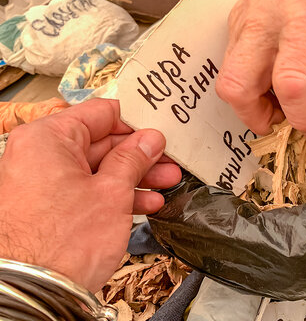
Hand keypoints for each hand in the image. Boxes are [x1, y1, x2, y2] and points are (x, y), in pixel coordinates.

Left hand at [0, 99, 180, 291]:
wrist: (34, 293)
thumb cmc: (61, 244)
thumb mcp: (111, 192)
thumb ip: (133, 159)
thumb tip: (149, 140)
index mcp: (48, 139)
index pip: (100, 113)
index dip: (136, 122)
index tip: (161, 130)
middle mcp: (39, 156)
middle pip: (100, 143)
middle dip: (139, 154)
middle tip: (169, 160)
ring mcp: (42, 183)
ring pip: (97, 169)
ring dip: (133, 177)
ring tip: (165, 183)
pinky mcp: (48, 208)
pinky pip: (86, 191)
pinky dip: (114, 196)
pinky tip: (145, 204)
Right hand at [216, 0, 305, 137]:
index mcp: (302, 13)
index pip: (292, 79)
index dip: (302, 114)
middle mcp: (261, 18)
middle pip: (237, 86)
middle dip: (258, 117)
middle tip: (284, 121)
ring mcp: (240, 22)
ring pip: (229, 83)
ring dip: (254, 105)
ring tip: (282, 102)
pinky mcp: (231, 27)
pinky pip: (232, 70)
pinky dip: (251, 88)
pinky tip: (273, 83)